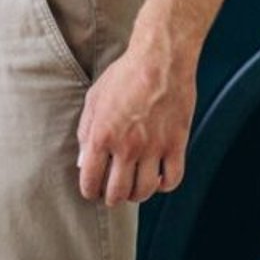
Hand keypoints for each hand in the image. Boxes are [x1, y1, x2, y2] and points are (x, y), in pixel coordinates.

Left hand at [76, 39, 195, 206]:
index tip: (91, 191)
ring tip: (133, 189)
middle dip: (111, 198)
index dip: (89, 190)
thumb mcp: (94, 99)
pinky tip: (158, 179)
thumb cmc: (124, 75)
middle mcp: (127, 146)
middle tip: (112, 195)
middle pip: (118, 192)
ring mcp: (154, 148)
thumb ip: (86, 131)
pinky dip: (164, 186)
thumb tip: (83, 160)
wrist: (159, 61)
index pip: (91, 178)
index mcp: (102, 134)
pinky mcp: (177, 145)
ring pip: (145, 191)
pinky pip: (172, 180)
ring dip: (137, 195)